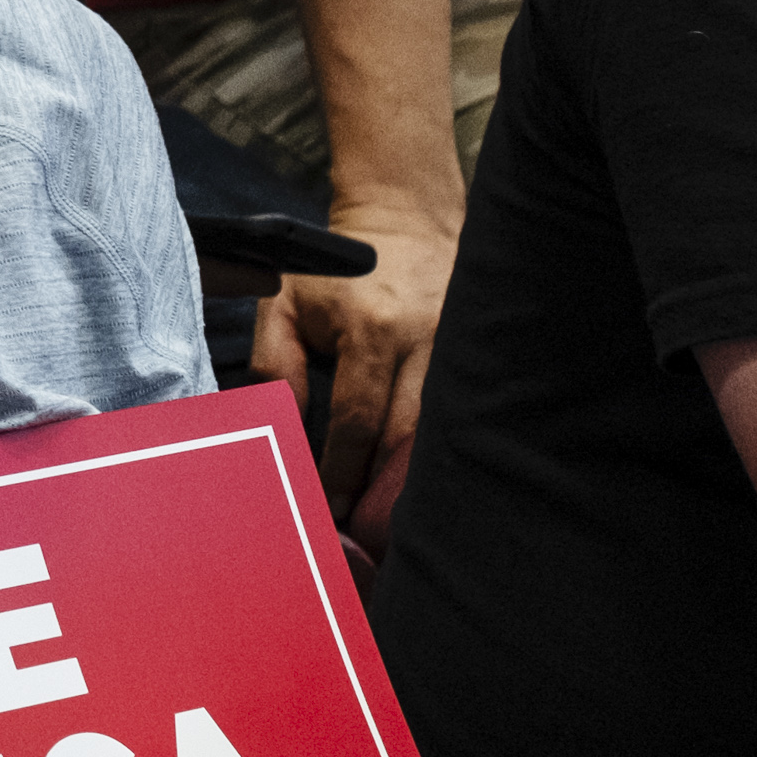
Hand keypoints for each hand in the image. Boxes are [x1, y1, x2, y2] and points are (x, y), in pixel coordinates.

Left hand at [269, 201, 452, 540]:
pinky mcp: (481, 358)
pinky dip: (441, 453)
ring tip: (389, 521)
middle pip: (407, 437)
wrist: (407, 225)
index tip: (327, 506)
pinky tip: (422, 483)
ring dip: (413, 481)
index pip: (358, 418)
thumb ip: (275, 365)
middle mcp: (424, 344)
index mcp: (371, 331)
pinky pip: (463, 418)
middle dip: (380, 489)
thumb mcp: (286, 304)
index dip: (342, 469)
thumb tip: (277, 427)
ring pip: (442, 434)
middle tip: (358, 531)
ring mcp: (461, 352)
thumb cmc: (335, 276)